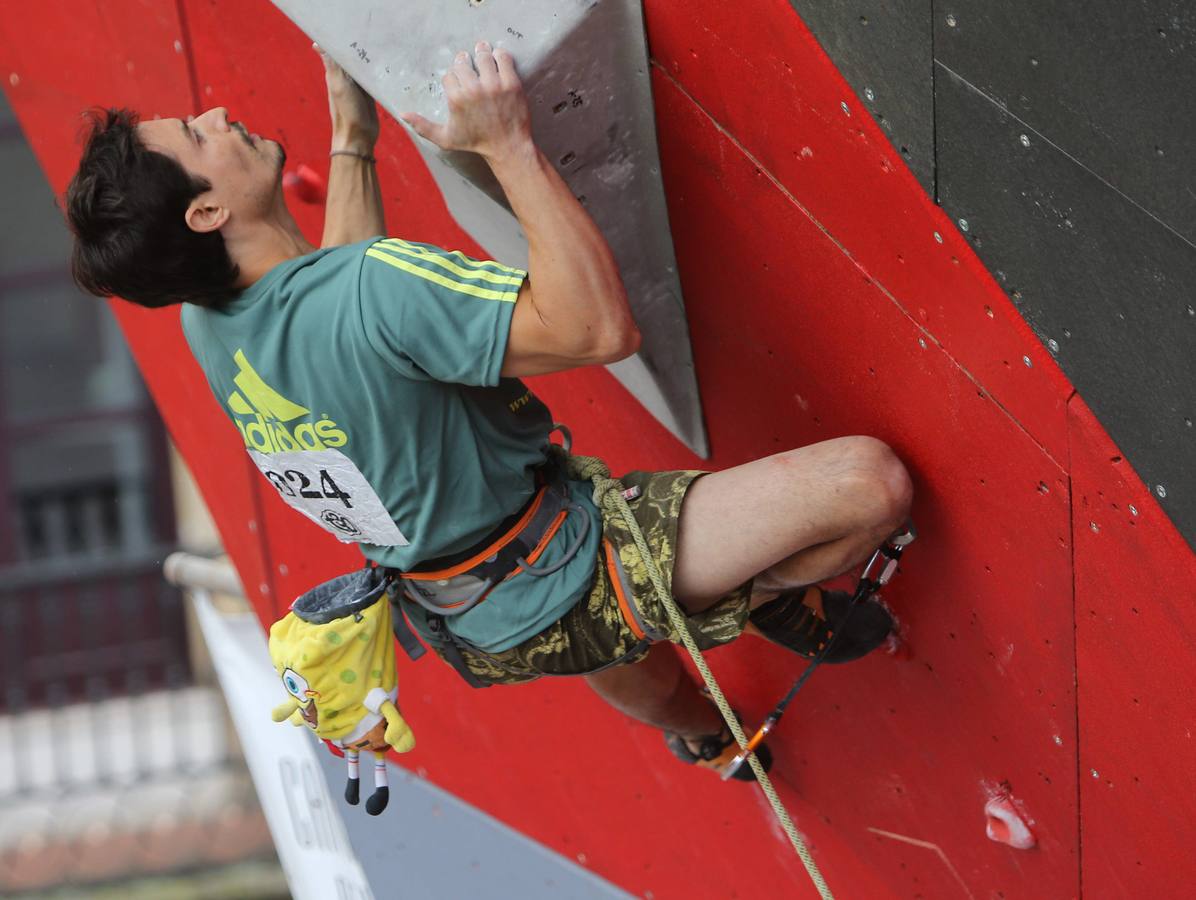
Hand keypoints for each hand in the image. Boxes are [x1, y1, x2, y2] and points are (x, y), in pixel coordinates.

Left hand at [315, 43, 378, 153]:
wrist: (358, 138)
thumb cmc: (346, 111)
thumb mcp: (338, 84)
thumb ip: (332, 64)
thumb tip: (317, 44)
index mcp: (335, 74)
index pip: (337, 52)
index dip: (343, 41)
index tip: (354, 32)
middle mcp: (346, 79)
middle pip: (352, 58)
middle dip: (359, 49)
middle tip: (373, 39)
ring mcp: (358, 88)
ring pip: (364, 68)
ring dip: (370, 61)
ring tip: (382, 51)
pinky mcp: (370, 96)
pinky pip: (373, 80)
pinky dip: (378, 74)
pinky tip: (386, 68)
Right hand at [399, 41, 531, 162]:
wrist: (507, 147)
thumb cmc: (476, 143)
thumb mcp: (446, 139)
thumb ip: (423, 126)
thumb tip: (402, 114)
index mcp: (456, 99)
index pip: (449, 75)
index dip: (453, 77)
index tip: (459, 82)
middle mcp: (474, 90)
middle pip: (463, 62)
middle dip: (464, 62)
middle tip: (469, 64)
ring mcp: (494, 86)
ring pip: (483, 56)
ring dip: (481, 52)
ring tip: (482, 53)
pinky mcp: (511, 83)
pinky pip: (503, 58)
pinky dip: (499, 55)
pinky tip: (497, 59)